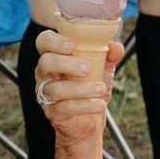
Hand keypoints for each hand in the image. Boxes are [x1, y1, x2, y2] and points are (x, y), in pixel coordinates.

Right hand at [34, 32, 115, 148]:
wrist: (92, 117)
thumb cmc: (92, 85)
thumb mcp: (103, 67)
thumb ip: (109, 54)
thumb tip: (115, 46)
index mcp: (55, 55)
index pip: (44, 41)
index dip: (54, 41)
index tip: (72, 45)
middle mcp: (46, 73)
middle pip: (45, 62)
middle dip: (66, 64)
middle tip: (88, 68)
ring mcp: (46, 93)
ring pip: (55, 88)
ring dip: (81, 88)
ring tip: (100, 89)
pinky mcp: (53, 112)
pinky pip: (64, 108)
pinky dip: (85, 105)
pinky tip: (99, 104)